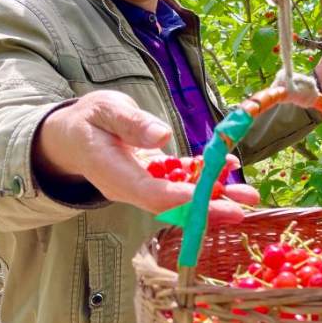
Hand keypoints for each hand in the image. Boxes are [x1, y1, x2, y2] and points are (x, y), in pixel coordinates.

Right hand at [32, 90, 258, 221]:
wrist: (73, 134)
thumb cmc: (87, 119)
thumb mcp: (105, 111)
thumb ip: (131, 124)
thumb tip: (162, 136)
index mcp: (114, 175)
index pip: (150, 192)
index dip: (180, 196)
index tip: (207, 195)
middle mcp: (132, 187)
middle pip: (173, 203)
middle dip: (208, 208)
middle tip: (240, 211)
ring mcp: (145, 183)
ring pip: (183, 194)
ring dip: (216, 196)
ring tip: (249, 197)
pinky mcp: (155, 175)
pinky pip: (183, 179)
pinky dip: (207, 175)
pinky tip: (231, 168)